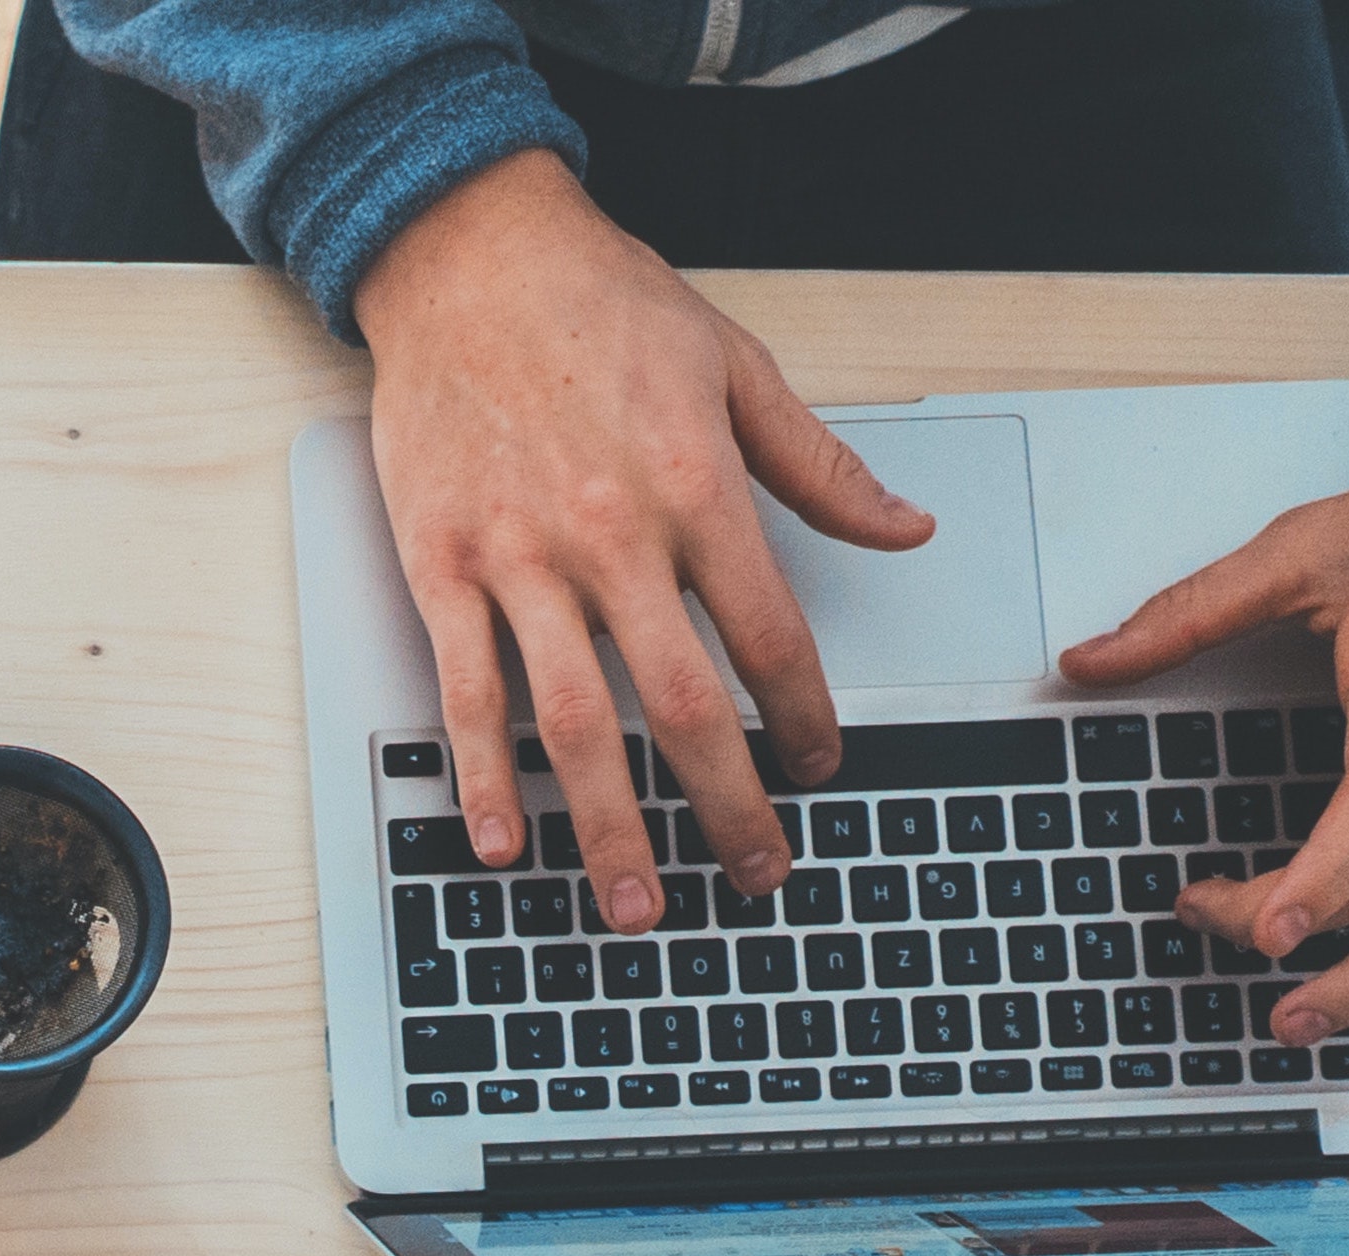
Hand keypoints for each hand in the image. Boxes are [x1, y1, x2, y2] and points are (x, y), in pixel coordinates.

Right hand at [358, 148, 929, 933]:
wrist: (471, 256)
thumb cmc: (600, 305)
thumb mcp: (734, 366)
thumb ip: (819, 467)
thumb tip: (904, 529)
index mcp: (694, 487)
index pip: (769, 634)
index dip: (804, 716)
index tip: (819, 767)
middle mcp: (611, 535)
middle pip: (684, 704)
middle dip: (727, 805)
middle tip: (755, 872)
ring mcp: (520, 561)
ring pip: (578, 724)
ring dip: (610, 828)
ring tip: (638, 905)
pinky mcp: (443, 568)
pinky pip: (469, 695)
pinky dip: (486, 778)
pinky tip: (507, 844)